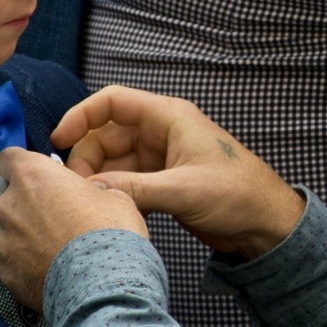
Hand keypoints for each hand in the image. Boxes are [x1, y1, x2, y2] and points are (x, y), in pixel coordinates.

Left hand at [0, 147, 148, 310]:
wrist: (103, 284)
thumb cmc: (109, 234)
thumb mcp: (115, 196)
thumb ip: (91, 190)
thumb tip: (91, 195)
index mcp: (34, 176)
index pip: (8, 158)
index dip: (21, 164)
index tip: (34, 173)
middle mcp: (10, 205)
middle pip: (11, 198)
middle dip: (31, 206)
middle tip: (60, 217)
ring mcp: (4, 242)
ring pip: (12, 232)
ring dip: (29, 237)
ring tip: (59, 250)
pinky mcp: (6, 273)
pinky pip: (14, 262)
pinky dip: (28, 265)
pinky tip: (54, 271)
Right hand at [52, 86, 305, 259]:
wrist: (267, 223)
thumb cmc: (240, 194)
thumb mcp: (184, 190)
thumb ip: (135, 188)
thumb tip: (91, 191)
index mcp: (170, 118)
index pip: (114, 102)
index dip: (82, 116)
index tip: (59, 138)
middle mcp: (163, 133)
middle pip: (107, 134)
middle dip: (87, 157)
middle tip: (76, 187)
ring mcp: (162, 158)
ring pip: (114, 160)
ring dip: (98, 177)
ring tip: (88, 201)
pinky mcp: (164, 182)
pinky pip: (126, 179)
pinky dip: (113, 191)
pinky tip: (106, 208)